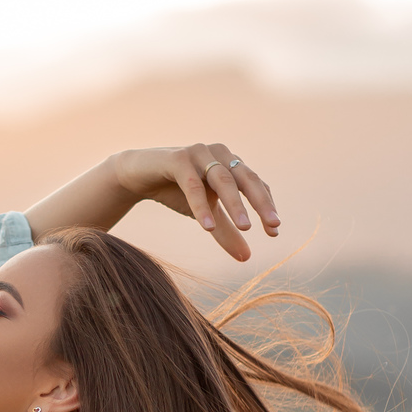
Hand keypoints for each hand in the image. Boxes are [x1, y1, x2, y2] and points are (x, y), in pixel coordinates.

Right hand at [109, 143, 278, 262]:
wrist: (137, 177)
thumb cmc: (175, 191)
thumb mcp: (205, 215)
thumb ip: (226, 232)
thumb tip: (247, 258)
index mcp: (230, 164)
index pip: (255, 185)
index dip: (266, 206)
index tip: (274, 233)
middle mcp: (219, 154)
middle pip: (246, 179)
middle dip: (261, 203)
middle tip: (273, 226)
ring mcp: (199, 153)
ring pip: (223, 180)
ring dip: (235, 205)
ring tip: (245, 228)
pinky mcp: (177, 158)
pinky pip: (193, 184)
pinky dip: (201, 206)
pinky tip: (207, 227)